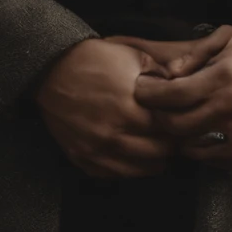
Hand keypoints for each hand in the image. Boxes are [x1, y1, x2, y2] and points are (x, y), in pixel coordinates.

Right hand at [35, 38, 172, 177]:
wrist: (51, 70)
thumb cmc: (93, 60)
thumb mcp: (132, 56)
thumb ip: (160, 73)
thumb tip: (181, 86)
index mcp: (129, 111)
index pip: (168, 132)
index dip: (178, 128)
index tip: (181, 123)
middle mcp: (113, 136)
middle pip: (157, 155)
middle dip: (168, 146)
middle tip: (170, 136)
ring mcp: (95, 151)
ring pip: (138, 171)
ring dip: (150, 161)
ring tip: (153, 148)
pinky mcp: (81, 158)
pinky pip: (112, 175)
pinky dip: (125, 168)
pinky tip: (130, 154)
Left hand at [130, 25, 231, 167]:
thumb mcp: (229, 37)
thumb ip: (196, 55)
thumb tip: (168, 73)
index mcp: (224, 78)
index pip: (173, 96)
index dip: (150, 95)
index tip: (142, 92)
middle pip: (179, 126)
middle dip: (161, 119)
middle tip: (157, 112)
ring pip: (198, 150)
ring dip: (183, 141)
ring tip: (181, 128)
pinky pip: (224, 163)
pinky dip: (209, 156)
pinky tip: (206, 142)